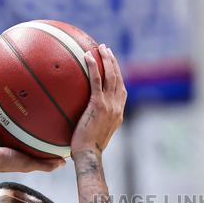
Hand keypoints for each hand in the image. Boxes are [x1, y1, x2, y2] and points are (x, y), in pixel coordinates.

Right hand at [0, 96, 64, 174]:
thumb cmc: (5, 162)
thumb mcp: (29, 163)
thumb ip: (45, 164)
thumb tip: (64, 163)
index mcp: (7, 145)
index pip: (18, 134)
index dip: (26, 126)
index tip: (37, 116)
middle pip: (4, 120)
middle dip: (11, 111)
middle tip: (22, 98)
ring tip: (0, 88)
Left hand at [71, 44, 126, 158]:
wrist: (89, 155)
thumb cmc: (87, 150)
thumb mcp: (93, 134)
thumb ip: (92, 123)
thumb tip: (82, 119)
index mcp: (118, 113)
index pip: (121, 90)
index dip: (118, 76)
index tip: (113, 66)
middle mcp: (117, 107)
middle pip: (118, 79)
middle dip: (113, 62)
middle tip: (106, 50)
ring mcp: (109, 105)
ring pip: (111, 76)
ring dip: (107, 59)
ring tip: (100, 48)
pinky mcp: (99, 104)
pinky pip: (96, 80)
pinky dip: (94, 66)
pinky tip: (88, 56)